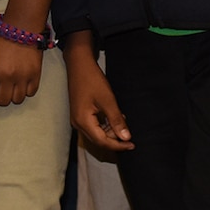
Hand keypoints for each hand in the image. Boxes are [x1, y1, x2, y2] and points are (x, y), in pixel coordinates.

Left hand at [0, 33, 45, 106]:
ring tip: (13, 83)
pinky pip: (31, 93)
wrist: (21, 27)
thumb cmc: (0, 40)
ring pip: (18, 100)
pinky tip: (23, 81)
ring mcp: (23, 76)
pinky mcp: (36, 74)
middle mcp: (7, 76)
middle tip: (2, 85)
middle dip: (1, 96)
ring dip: (14, 95)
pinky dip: (27, 90)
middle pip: (3, 101)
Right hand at [63, 33, 132, 155]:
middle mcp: (78, 123)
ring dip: (110, 131)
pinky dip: (104, 125)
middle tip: (129, 135)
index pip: (102, 142)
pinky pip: (93, 126)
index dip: (118, 145)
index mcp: (83, 121)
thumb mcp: (107, 100)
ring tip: (122, 121)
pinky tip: (113, 117)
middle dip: (114, 140)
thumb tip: (126, 137)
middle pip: (98, 140)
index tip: (132, 144)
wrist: (79, 64)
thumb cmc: (92, 80)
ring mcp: (77, 119)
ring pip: (96, 133)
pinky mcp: (79, 113)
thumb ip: (116, 120)